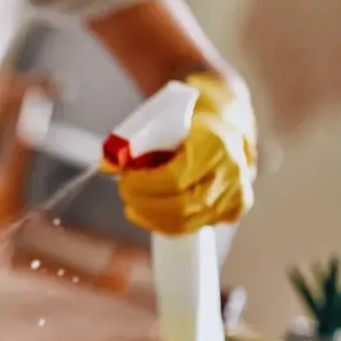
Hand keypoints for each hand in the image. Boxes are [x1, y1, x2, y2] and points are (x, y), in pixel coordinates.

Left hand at [112, 73, 257, 234]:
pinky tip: (147, 213)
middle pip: (180, 207)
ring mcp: (236, 194)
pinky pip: (194, 226)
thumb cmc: (191, 114)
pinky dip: (165, 223)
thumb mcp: (161, 116)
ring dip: (151, 216)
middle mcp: (232, 172)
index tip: (124, 178)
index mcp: (215, 144)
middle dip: (143, 203)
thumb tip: (104, 166)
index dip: (143, 185)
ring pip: (185, 222)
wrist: (229, 117)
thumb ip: (133, 141)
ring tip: (132, 202)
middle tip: (125, 191)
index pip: (174, 179)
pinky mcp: (234, 209)